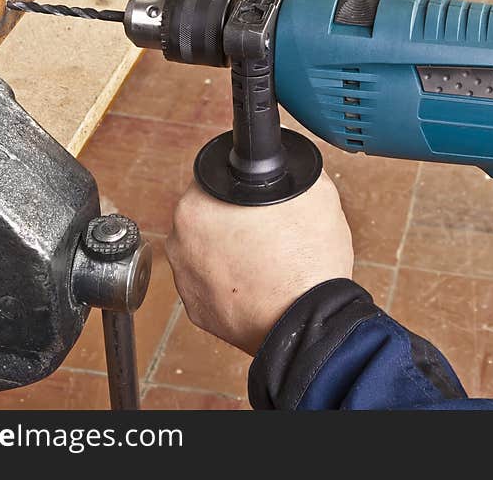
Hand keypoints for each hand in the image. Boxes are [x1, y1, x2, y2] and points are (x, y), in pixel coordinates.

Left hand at [165, 171, 353, 354]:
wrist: (310, 324)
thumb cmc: (307, 263)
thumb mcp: (313, 192)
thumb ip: (284, 171)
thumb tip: (281, 167)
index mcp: (196, 207)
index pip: (210, 180)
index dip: (238, 186)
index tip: (254, 198)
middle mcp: (180, 243)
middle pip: (205, 217)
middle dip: (231, 220)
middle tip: (266, 229)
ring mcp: (185, 280)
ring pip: (207, 252)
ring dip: (229, 253)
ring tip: (265, 260)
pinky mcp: (196, 310)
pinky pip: (211, 284)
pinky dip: (230, 282)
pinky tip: (257, 282)